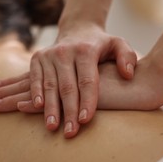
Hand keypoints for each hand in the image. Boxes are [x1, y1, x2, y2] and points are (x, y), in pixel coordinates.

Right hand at [0, 25, 136, 137]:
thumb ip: (127, 57)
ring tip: (52, 126)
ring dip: (49, 108)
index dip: (87, 101)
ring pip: (49, 85)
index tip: (85, 120)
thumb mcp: (118, 44)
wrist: (78, 30)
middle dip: (68, 111)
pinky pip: (35, 79)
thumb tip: (128, 74)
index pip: (87, 80)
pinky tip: (35, 107)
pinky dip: (34, 93)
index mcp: (86, 50)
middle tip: (69, 132)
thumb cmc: (101, 44)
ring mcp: (49, 55)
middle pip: (67, 86)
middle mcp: (65, 51)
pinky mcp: (37, 58)